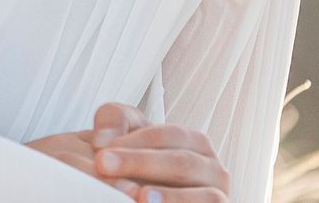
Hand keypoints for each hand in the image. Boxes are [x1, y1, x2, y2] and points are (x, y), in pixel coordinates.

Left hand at [26, 103, 229, 201]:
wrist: (142, 196)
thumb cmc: (139, 169)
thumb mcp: (128, 139)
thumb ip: (115, 122)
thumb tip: (103, 139)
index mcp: (195, 142)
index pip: (168, 136)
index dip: (134, 142)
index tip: (100, 152)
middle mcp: (213, 167)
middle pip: (181, 162)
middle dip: (141, 163)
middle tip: (102, 165)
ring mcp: (218, 195)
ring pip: (201, 193)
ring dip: (170, 196)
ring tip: (140, 196)